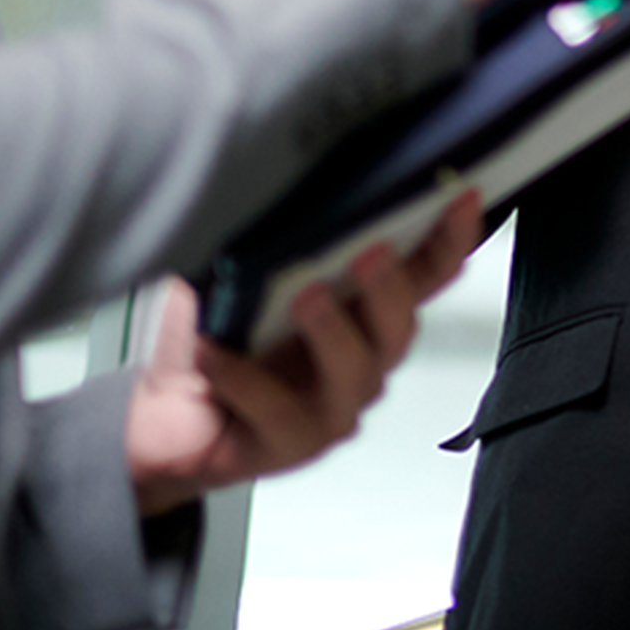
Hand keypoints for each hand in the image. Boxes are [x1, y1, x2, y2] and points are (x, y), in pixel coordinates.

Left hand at [124, 191, 484, 512]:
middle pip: (397, 330)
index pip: (421, 279)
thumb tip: (287, 183)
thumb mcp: (244, 278)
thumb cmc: (215, 341)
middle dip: (389, 288)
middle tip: (371, 252)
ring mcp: (329, 411)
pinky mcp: (287, 446)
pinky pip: (275, 410)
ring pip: (352, 375)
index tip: (465, 198)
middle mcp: (358, 367)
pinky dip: (241, 376)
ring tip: (305, 297)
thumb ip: (277, 241)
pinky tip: (212, 348)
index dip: (450, 240)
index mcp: (360, 318)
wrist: (164, 418)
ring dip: (331, 332)